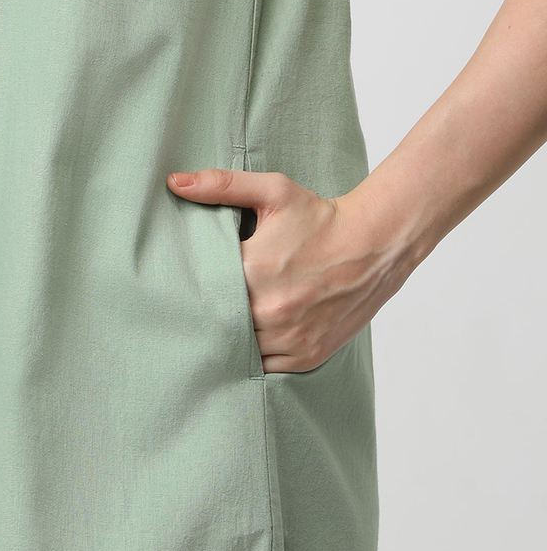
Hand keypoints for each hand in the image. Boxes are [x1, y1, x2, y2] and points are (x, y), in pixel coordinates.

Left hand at [167, 168, 417, 372]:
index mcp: (253, 271)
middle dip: (213, 315)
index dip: (194, 290)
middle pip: (219, 324)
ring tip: (229, 322)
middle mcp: (269, 310)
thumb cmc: (321, 218)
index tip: (188, 285)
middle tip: (203, 308)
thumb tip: (175, 182)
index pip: (203, 291)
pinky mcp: (307, 356)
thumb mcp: (273, 192)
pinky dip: (259, 356)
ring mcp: (289, 338)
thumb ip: (221, 186)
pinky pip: (267, 367)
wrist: (375, 244)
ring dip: (234, 339)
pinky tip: (256, 337)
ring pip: (240, 351)